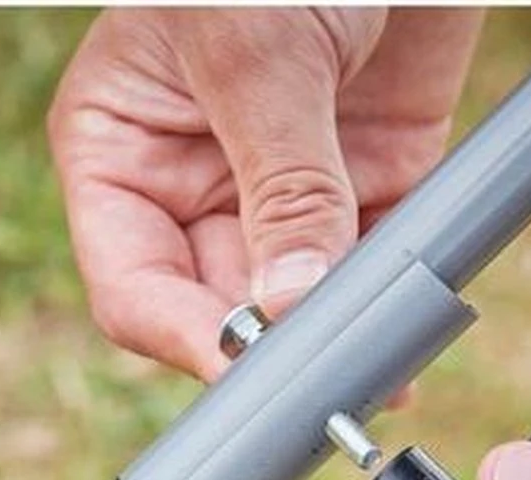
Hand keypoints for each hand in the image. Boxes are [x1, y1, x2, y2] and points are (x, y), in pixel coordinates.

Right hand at [49, 8, 481, 381]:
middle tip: (322, 380)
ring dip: (336, 334)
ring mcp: (280, 182)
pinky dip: (391, 291)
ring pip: (299, 295)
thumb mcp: (256, 49)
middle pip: (219, 302)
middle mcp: (193, 179)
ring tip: (375, 368)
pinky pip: (371, 254)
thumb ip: (277, 178)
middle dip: (269, 344)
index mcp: (121, 148)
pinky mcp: (365, 171)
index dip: (183, 337)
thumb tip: (288, 302)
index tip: (245, 370)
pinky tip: (409, 322)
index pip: (133, 285)